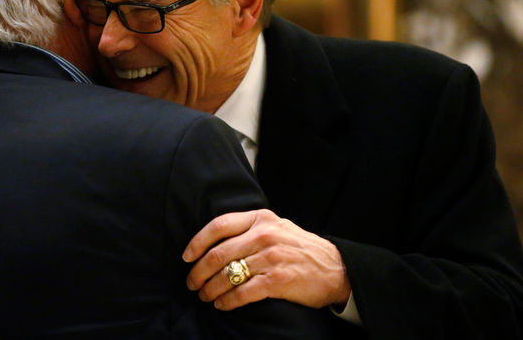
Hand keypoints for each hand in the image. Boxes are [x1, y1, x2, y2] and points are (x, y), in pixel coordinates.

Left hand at [183, 209, 350, 310]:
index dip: (197, 242)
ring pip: (227, 274)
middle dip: (199, 271)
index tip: (187, 256)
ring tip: (204, 296)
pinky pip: (242, 292)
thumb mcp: (277, 226)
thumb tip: (214, 241)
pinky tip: (221, 304)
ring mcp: (271, 257)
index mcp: (260, 218)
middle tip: (192, 283)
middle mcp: (264, 235)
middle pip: (218, 253)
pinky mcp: (277, 280)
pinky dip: (227, 301)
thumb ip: (250, 227)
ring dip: (210, 289)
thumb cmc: (301, 248)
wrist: (335, 268)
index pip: (219, 225)